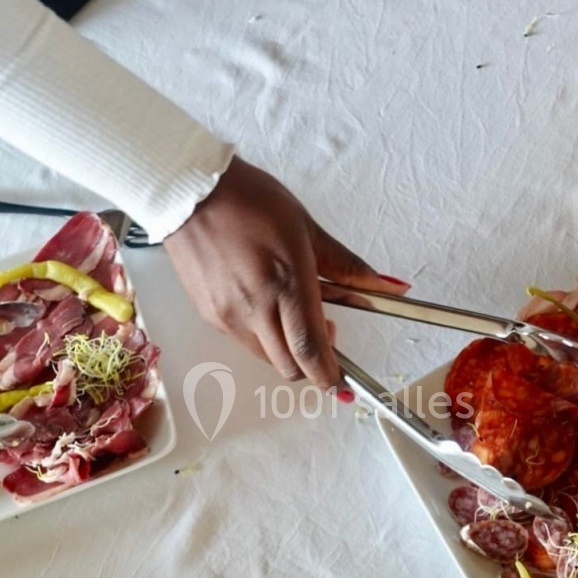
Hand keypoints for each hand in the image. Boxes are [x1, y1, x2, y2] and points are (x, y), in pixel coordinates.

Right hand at [163, 156, 409, 388]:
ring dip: (285, 348)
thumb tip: (389, 287)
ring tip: (289, 309)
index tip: (342, 384)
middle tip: (323, 331)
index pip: (311, 350)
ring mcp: (227, 315)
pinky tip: (262, 301)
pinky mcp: (209, 315)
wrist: (188, 193)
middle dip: (312, 363)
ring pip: (266, 357)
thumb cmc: (248, 201)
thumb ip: (347, 267)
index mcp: (286, 283)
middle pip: (290, 366)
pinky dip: (262, 334)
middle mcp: (254, 307)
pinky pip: (243, 340)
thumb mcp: (306, 228)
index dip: (330, 375)